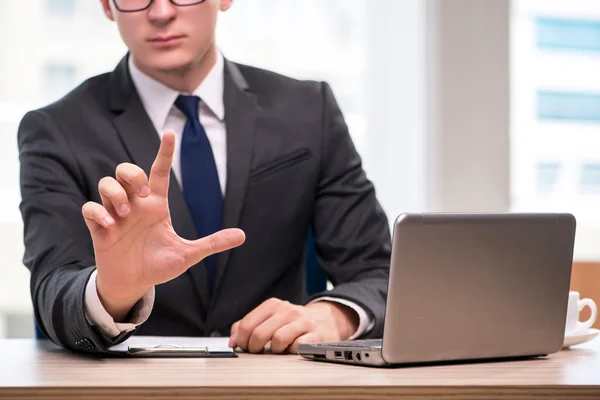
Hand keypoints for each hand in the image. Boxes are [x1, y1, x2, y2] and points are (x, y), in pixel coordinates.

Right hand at [81, 130, 244, 320]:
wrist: (134, 284)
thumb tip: (242, 235)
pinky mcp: (99, 228)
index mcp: (156, 206)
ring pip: (106, 183)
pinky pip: (89, 208)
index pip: (159, 171)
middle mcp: (135, 205)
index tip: (170, 133)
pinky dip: (97, 212)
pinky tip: (109, 226)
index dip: (164, 152)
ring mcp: (115, 215)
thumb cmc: (158, 265)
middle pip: (126, 170)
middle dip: (131, 174)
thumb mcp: (188, 254)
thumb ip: (212, 243)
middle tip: (142, 193)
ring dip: (114, 194)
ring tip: (124, 215)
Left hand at [228, 298, 358, 353]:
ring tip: (277, 349)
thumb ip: (248, 326)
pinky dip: (291, 352)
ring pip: (277, 340)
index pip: (247, 324)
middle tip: (257, 352)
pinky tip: (291, 349)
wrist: (324, 320)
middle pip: (259, 334)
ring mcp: (302, 321)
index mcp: (273, 305)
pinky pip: (297, 347)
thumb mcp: (270, 317)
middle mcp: (287, 310)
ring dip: (273, 350)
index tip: (244, 347)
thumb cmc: (292, 322)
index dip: (241, 340)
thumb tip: (233, 341)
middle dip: (254, 348)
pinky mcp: (315, 334)